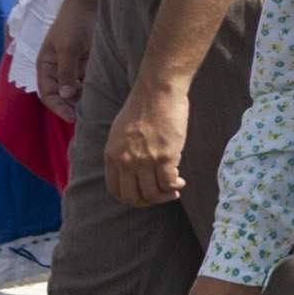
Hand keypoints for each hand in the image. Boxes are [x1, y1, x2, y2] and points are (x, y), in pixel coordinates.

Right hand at [38, 0, 94, 121]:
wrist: (89, 2)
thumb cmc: (73, 23)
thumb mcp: (68, 48)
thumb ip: (67, 72)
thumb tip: (66, 96)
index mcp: (46, 66)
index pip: (47, 94)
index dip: (58, 107)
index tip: (72, 118)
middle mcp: (58, 69)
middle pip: (63, 95)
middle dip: (73, 106)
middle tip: (88, 117)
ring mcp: (73, 66)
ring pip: (78, 89)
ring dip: (85, 99)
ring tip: (98, 108)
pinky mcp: (88, 62)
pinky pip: (90, 80)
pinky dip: (95, 88)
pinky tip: (105, 94)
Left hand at [104, 78, 188, 206]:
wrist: (157, 92)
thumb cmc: (142, 108)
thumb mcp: (119, 133)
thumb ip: (122, 153)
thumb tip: (134, 169)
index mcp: (112, 155)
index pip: (116, 190)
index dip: (131, 198)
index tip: (143, 195)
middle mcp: (126, 161)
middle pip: (133, 197)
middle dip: (148, 202)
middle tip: (160, 196)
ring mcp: (146, 160)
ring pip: (153, 194)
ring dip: (164, 196)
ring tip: (174, 190)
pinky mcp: (166, 156)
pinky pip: (169, 183)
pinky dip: (175, 187)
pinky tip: (180, 181)